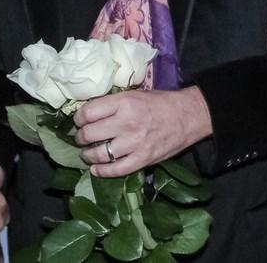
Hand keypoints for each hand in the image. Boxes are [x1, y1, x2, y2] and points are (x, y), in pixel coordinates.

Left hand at [73, 87, 212, 176]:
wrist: (187, 116)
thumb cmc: (160, 103)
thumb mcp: (134, 94)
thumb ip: (113, 103)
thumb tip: (89, 112)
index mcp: (123, 103)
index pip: (88, 112)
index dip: (78, 118)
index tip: (79, 121)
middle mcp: (126, 122)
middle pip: (89, 133)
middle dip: (80, 137)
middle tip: (81, 138)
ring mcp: (134, 143)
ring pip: (99, 153)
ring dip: (87, 155)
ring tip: (86, 153)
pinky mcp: (143, 159)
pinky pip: (116, 169)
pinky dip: (102, 171)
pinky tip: (95, 169)